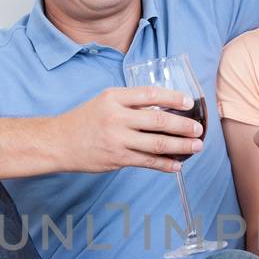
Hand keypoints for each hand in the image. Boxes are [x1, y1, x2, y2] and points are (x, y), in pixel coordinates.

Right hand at [56, 86, 203, 172]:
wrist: (59, 142)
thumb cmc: (85, 120)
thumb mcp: (105, 101)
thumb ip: (131, 103)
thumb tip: (163, 107)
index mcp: (114, 97)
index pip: (151, 94)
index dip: (174, 98)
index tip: (189, 102)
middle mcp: (117, 117)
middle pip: (159, 121)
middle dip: (184, 126)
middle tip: (199, 129)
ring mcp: (117, 139)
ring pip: (157, 144)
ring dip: (181, 146)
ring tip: (196, 147)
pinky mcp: (117, 158)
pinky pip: (147, 162)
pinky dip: (165, 164)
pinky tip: (177, 165)